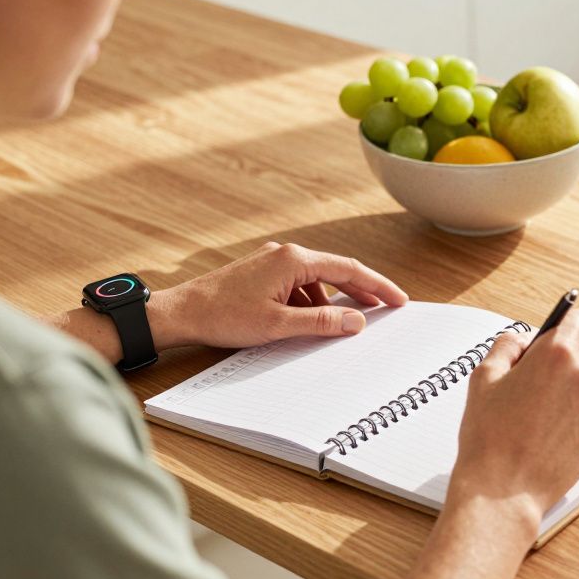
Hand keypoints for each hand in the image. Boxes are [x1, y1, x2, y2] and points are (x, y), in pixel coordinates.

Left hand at [150, 242, 407, 349]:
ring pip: (315, 280)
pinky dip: (309, 302)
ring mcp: (272, 261)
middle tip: (385, 308)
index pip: (348, 269)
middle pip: (335, 271)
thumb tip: (356, 321)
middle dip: (360, 291)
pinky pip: (297, 285)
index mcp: (294, 260)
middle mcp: (285, 253)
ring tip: (344, 324)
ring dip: (331, 301)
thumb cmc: (224, 316)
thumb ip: (321, 323)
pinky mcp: (261, 272)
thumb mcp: (279, 324)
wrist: (181, 312)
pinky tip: (309, 321)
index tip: (398, 299)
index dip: (377, 285)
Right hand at [448, 309, 578, 531]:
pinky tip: (545, 438)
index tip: (559, 332)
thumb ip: (507, 346)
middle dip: (561, 364)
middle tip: (531, 386)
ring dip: (567, 395)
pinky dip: (572, 422)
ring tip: (534, 419)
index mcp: (557, 354)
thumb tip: (522, 340)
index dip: (568, 323)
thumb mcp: (483, 377)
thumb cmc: (488, 435)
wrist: (501, 492)